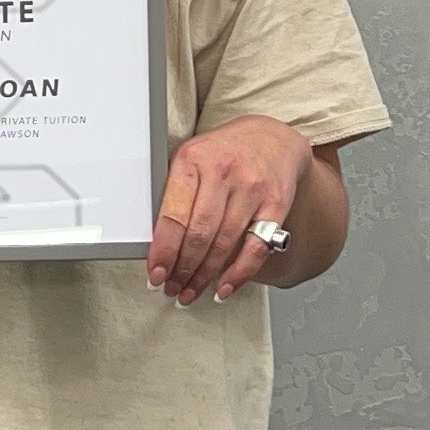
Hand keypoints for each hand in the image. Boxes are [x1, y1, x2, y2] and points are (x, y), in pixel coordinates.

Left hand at [148, 115, 313, 304]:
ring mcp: (252, 188)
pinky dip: (239, 274)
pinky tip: (224, 287)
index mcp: (193, 159)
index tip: (156, 272)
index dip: (163, 250)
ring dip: (204, 276)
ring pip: (224, 244)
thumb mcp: (191, 159)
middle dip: (182, 269)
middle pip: (199, 234)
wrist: (272, 138)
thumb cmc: (224, 153)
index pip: (173, 214)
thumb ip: (174, 194)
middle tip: (171, 287)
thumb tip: (154, 242)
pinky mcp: (275, 204)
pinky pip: (256, 248)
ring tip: (190, 291)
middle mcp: (223, 172)